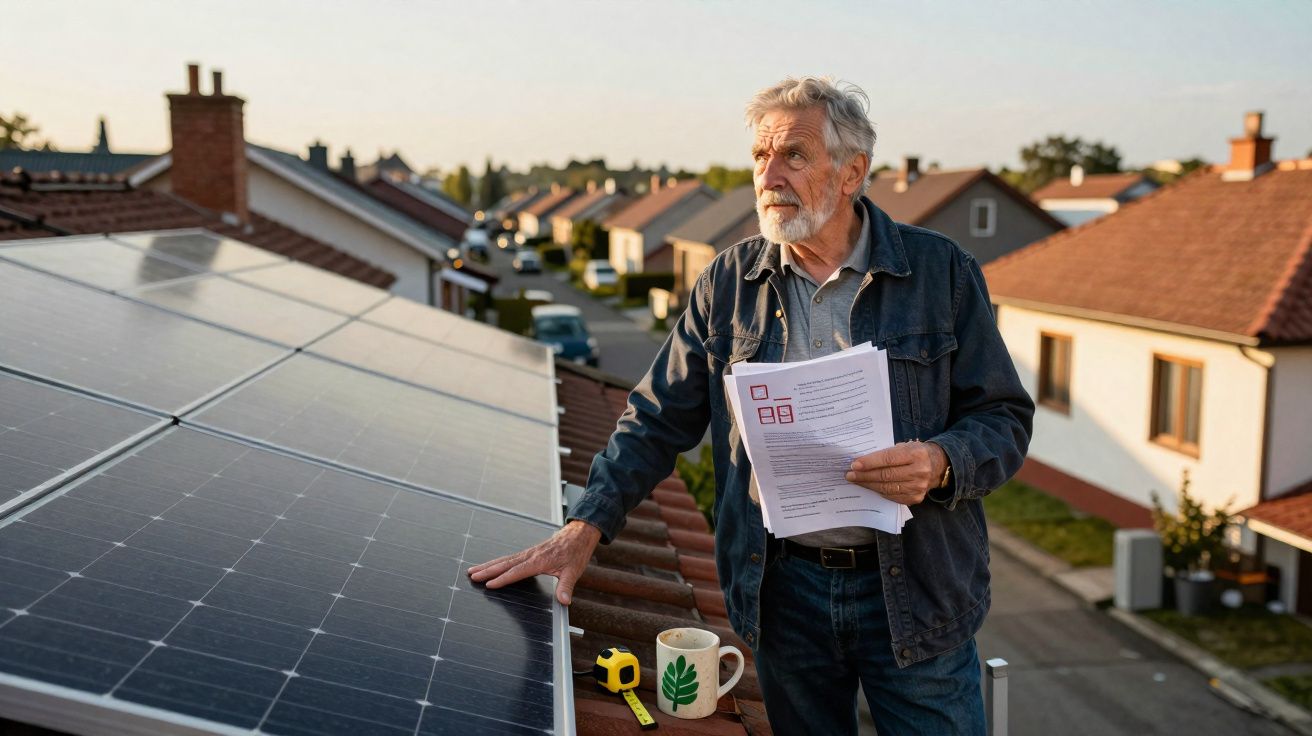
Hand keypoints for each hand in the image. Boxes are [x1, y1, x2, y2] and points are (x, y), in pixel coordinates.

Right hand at [467, 519, 601, 605]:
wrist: (578, 535)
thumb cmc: (576, 552)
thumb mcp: (574, 571)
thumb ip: (566, 587)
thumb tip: (564, 602)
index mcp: (539, 561)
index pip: (517, 572)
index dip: (503, 579)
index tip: (489, 584)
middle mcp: (530, 555)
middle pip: (505, 564)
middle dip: (487, 570)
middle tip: (471, 575)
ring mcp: (529, 553)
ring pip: (505, 560)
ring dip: (488, 565)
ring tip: (472, 570)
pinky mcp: (529, 552)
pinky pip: (510, 558)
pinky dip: (497, 562)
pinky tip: (490, 566)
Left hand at [844, 441, 947, 504]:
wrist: (938, 466)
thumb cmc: (916, 453)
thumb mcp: (905, 446)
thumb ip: (888, 453)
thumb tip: (862, 462)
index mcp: (916, 454)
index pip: (888, 459)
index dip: (869, 462)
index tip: (854, 465)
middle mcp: (919, 471)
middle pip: (886, 475)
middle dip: (865, 475)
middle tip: (850, 475)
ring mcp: (918, 487)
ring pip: (887, 488)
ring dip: (869, 485)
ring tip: (856, 481)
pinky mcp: (916, 498)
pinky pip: (892, 497)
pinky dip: (879, 492)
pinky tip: (870, 487)